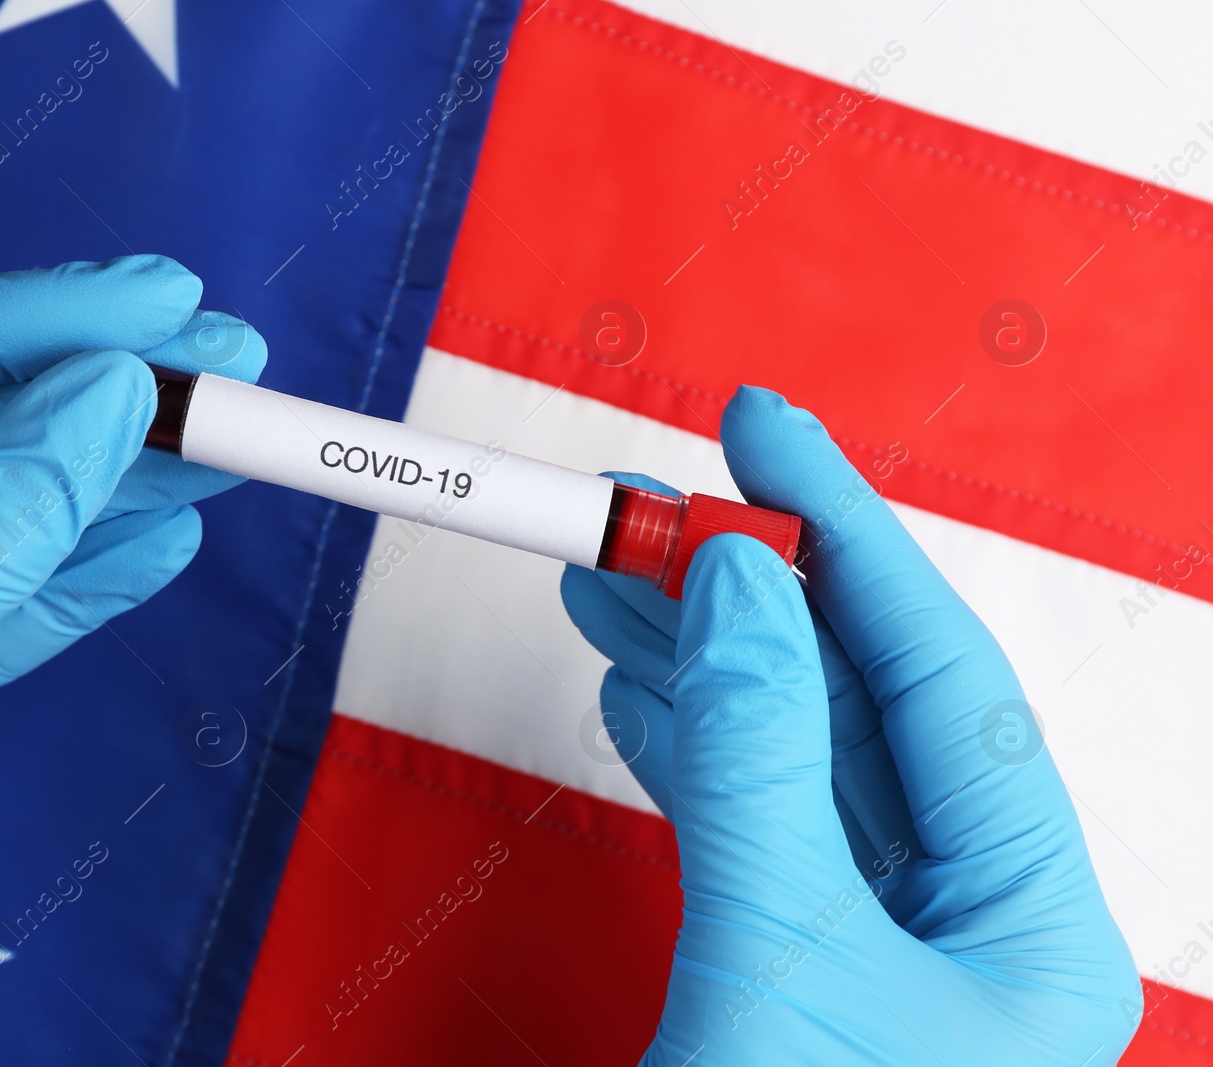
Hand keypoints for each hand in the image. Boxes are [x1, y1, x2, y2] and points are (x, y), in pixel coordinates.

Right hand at [561, 387, 1139, 1064]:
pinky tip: (636, 689)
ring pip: (790, 759)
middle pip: (859, 707)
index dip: (848, 534)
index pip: (941, 681)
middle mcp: (976, 934)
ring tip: (612, 576)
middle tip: (651, 501)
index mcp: (1035, 935)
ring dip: (699, 660)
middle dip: (751, 591)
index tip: (763, 426)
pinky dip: (684, 747)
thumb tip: (749, 584)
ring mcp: (883, 958)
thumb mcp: (779, 974)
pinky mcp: (797, 978)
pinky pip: (748, 827)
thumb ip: (765, 768)